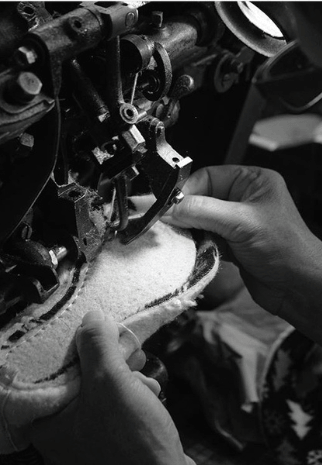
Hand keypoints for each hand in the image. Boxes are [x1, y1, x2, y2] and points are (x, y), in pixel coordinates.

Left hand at [30, 310, 192, 464]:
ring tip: (141, 378)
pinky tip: (147, 392)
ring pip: (97, 388)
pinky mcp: (110, 441)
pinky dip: (130, 393)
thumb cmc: (132, 441)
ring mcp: (85, 439)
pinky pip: (113, 405)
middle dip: (105, 362)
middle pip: (74, 377)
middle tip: (125, 356)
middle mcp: (59, 433)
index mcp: (43, 423)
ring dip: (123, 376)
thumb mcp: (110, 382)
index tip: (86, 334)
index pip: (43, 371)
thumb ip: (96, 345)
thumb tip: (90, 316)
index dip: (67, 348)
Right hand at [162, 166, 321, 328]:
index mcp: (252, 182)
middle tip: (168, 224)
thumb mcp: (241, 223)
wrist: (299, 288)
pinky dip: (195, 245)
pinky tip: (193, 250)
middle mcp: (243, 199)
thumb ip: (202, 211)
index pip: (207, 177)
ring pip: (198, 220)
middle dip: (184, 213)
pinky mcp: (229, 243)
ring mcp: (235, 222)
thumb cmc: (287, 250)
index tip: (168, 207)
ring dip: (188, 231)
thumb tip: (169, 209)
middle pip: (199, 199)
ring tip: (181, 239)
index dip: (186, 191)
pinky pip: (202, 238)